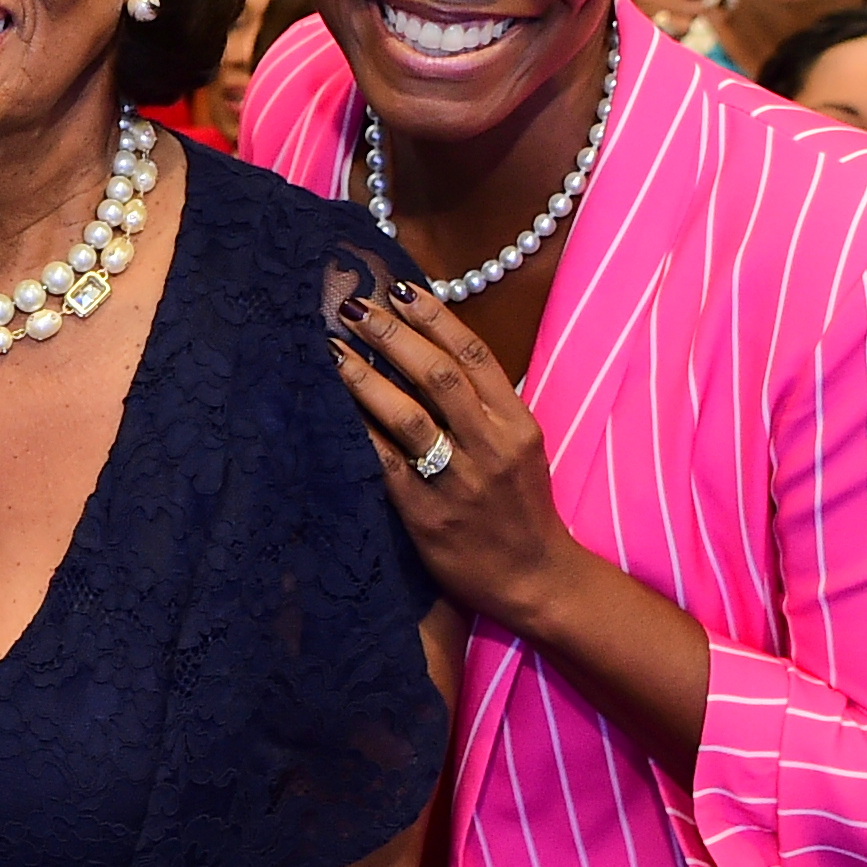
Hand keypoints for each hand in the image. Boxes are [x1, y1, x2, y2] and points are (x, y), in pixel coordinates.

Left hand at [329, 277, 586, 628]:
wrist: (535, 578)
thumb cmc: (521, 507)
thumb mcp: (521, 447)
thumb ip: (487, 404)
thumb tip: (436, 350)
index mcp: (517, 423)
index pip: (475, 356)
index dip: (435, 317)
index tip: (399, 288)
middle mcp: (491, 445)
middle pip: (439, 375)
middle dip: (393, 336)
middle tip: (355, 308)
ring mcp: (460, 481)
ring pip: (409, 415)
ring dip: (366, 378)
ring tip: (333, 350)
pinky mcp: (428, 515)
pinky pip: (387, 465)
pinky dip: (359, 434)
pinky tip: (331, 411)